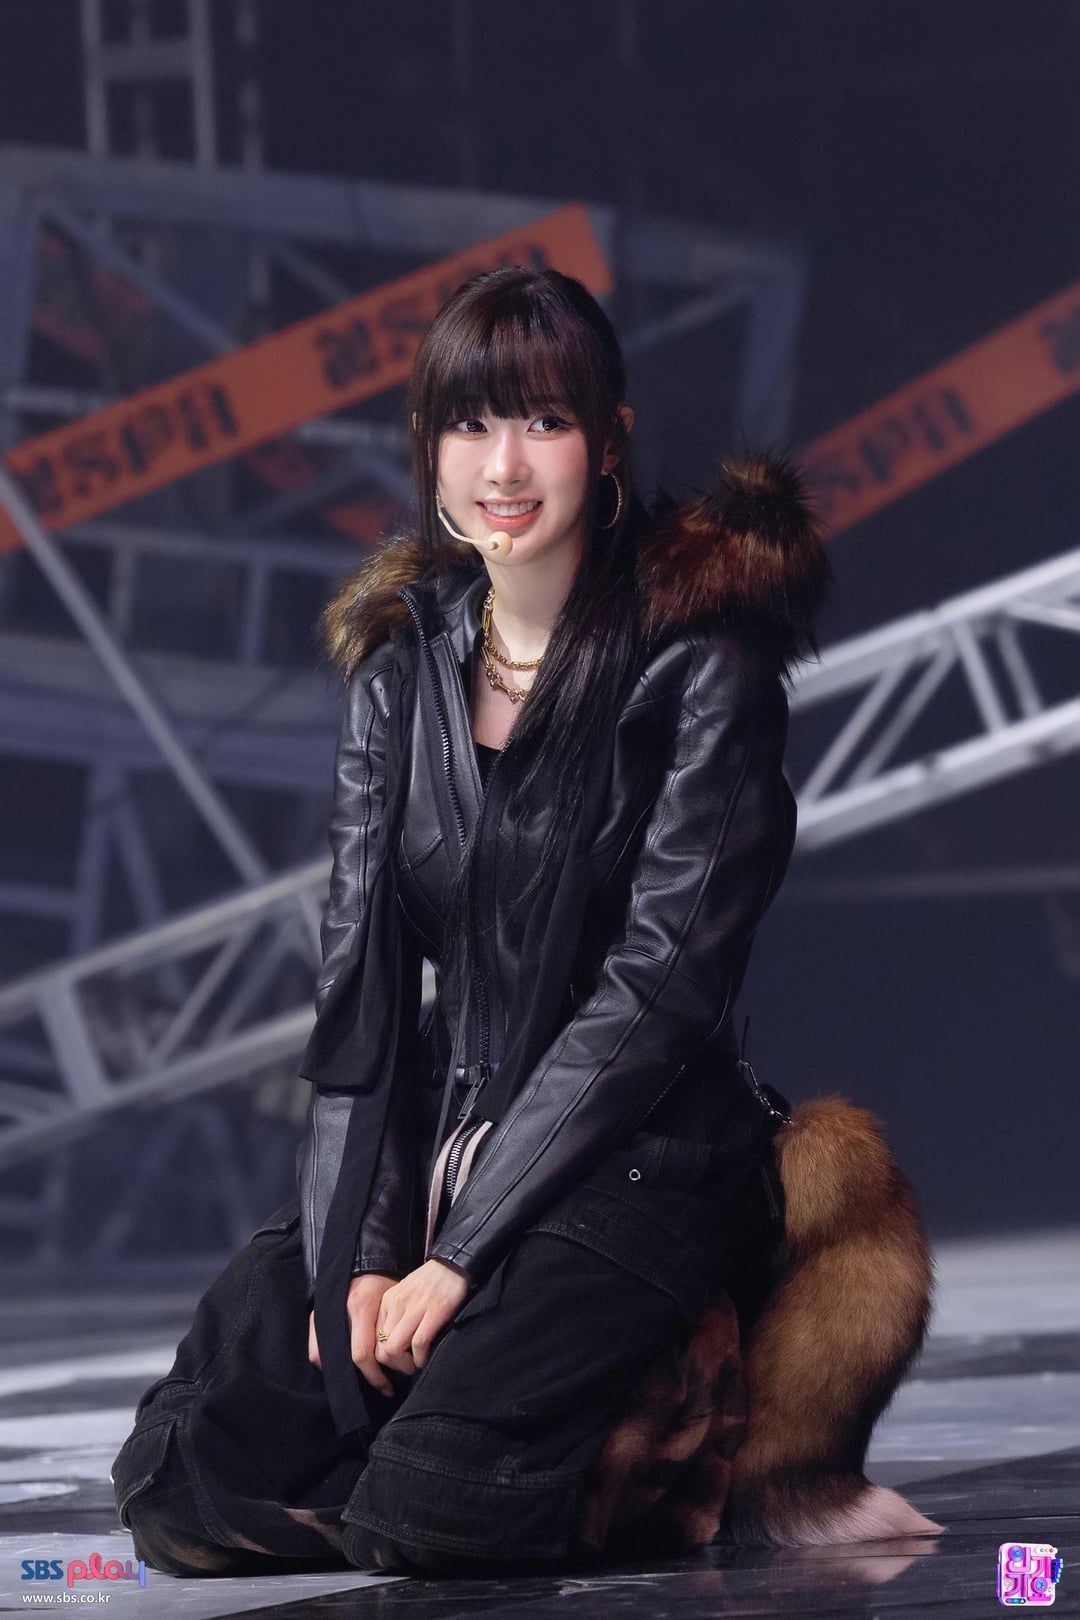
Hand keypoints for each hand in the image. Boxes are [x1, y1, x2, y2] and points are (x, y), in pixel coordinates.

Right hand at [307, 1272, 398, 1395]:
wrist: (364, 1259)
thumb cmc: (384, 1280)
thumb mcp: (393, 1298)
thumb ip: (392, 1326)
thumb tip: (401, 1359)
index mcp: (361, 1307)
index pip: (363, 1354)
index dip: (376, 1376)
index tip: (389, 1387)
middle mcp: (339, 1311)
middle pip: (344, 1360)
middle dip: (363, 1378)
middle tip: (380, 1386)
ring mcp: (324, 1313)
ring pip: (323, 1356)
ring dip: (342, 1371)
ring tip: (361, 1378)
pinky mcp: (316, 1315)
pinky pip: (315, 1346)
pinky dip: (327, 1359)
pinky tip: (345, 1364)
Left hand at [374, 1258, 472, 1375]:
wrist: (454, 1263)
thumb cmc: (432, 1282)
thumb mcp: (405, 1294)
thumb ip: (396, 1315)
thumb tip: (392, 1346)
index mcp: (388, 1301)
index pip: (373, 1339)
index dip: (383, 1359)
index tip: (397, 1363)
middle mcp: (397, 1304)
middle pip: (381, 1348)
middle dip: (394, 1365)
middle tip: (408, 1367)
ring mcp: (415, 1307)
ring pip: (394, 1349)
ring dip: (405, 1365)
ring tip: (416, 1365)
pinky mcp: (434, 1312)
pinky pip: (418, 1344)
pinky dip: (421, 1358)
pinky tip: (427, 1358)